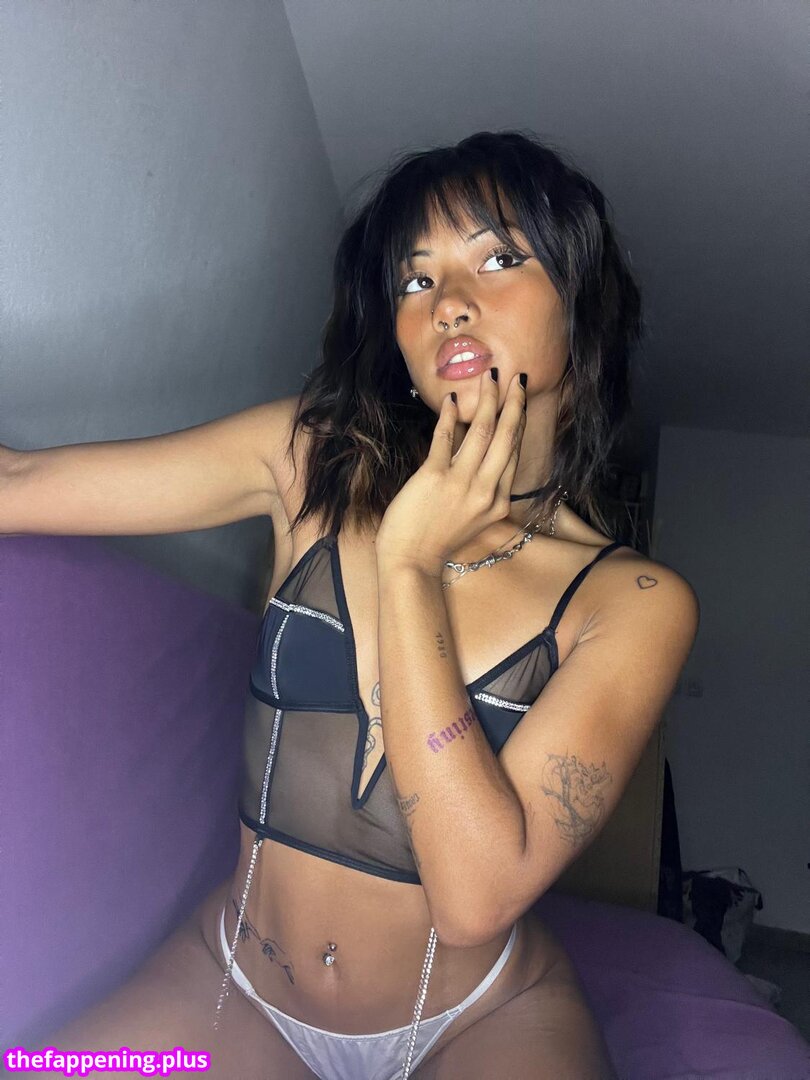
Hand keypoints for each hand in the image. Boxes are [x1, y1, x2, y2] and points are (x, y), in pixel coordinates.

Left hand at [375, 370, 527, 576]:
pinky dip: (448, 416)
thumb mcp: (472, 518)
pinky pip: (444, 438)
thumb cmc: (437, 540)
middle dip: (513, 404)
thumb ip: (482, 490)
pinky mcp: (434, 477)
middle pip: (505, 438)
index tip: (520, 402)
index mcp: (498, 503)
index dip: (518, 424)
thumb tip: (478, 454)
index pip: (511, 455)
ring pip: (481, 432)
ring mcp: (461, 484)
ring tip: (489, 378)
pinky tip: (451, 400)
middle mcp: (486, 492)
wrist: (411, 561)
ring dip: (487, 401)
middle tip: (518, 379)